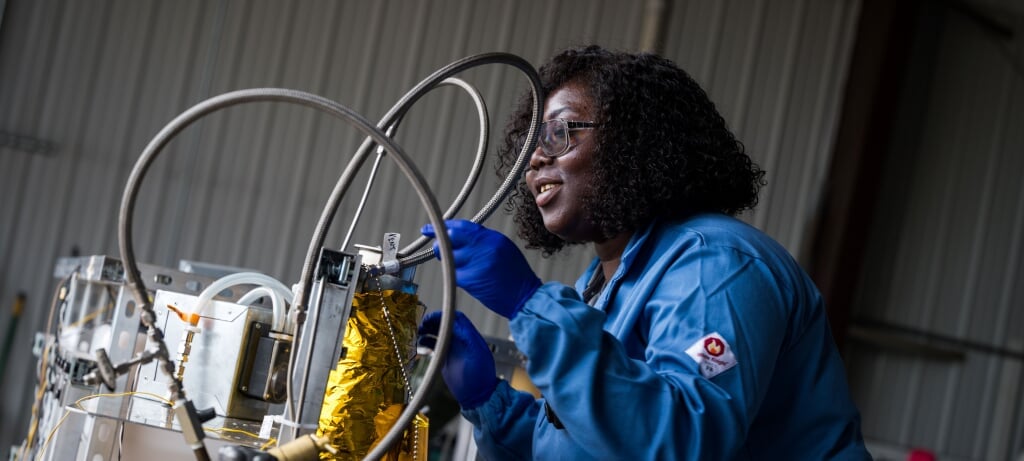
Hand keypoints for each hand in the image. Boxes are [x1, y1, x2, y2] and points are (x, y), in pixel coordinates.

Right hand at [418, 311, 497, 408]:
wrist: (478, 397)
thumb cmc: (480, 377)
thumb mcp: (476, 354)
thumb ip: (467, 337)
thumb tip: (456, 323)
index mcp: (470, 337)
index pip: (456, 319)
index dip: (443, 316)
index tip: (431, 318)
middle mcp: (461, 341)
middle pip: (445, 325)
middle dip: (432, 323)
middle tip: (421, 325)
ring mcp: (453, 349)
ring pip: (438, 334)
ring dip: (428, 332)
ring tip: (418, 334)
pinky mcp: (445, 359)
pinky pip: (435, 346)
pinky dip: (427, 343)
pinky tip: (420, 344)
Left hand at [422, 219, 541, 318]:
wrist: (525, 297)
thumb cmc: (515, 275)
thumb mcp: (503, 248)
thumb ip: (483, 241)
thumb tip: (458, 237)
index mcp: (492, 238)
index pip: (462, 226)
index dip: (444, 227)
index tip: (430, 228)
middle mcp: (484, 247)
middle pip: (451, 237)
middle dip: (440, 243)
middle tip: (439, 248)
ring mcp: (476, 263)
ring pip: (449, 257)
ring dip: (448, 262)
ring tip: (460, 268)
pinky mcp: (470, 279)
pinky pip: (453, 273)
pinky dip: (455, 276)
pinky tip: (469, 280)